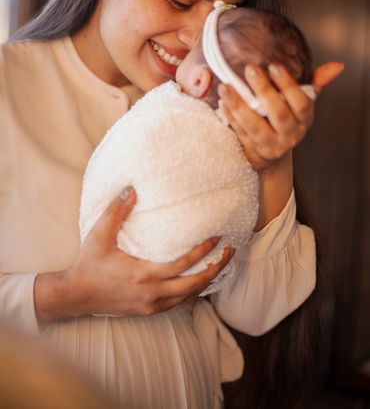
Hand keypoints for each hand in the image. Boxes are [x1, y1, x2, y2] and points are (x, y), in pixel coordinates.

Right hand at [35, 187, 233, 321]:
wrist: (77, 295)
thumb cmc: (89, 264)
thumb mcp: (99, 235)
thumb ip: (116, 211)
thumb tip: (131, 189)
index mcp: (143, 275)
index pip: (182, 264)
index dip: (202, 251)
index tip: (216, 238)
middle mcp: (152, 294)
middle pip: (194, 284)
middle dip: (215, 268)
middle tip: (230, 252)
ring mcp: (152, 305)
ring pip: (189, 296)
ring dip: (207, 281)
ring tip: (220, 264)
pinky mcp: (149, 310)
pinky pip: (179, 303)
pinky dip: (193, 291)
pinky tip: (199, 280)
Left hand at [218, 61, 343, 171]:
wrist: (273, 157)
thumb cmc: (287, 120)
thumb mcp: (302, 104)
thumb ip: (316, 83)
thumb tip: (337, 65)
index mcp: (304, 119)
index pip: (301, 102)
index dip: (288, 85)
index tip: (273, 66)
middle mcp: (291, 134)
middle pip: (278, 113)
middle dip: (263, 90)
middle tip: (249, 69)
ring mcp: (271, 145)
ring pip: (254, 126)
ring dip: (238, 105)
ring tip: (225, 87)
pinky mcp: (253, 152)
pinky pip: (240, 133)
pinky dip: (230, 117)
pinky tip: (222, 102)